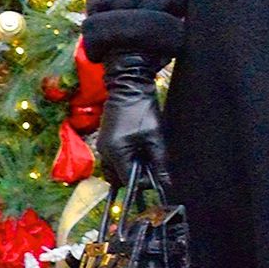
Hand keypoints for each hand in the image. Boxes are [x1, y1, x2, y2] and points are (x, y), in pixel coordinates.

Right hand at [98, 53, 168, 190]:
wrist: (129, 85)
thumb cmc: (142, 109)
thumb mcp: (155, 137)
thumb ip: (159, 161)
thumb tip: (165, 181)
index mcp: (115, 152)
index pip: (127, 180)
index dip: (143, 182)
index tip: (156, 175)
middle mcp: (104, 152)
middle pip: (119, 177)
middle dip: (135, 175)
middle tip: (151, 165)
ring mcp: (102, 145)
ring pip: (115, 169)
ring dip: (130, 167)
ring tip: (145, 155)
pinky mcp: (105, 139)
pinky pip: (113, 158)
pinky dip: (125, 158)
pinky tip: (138, 148)